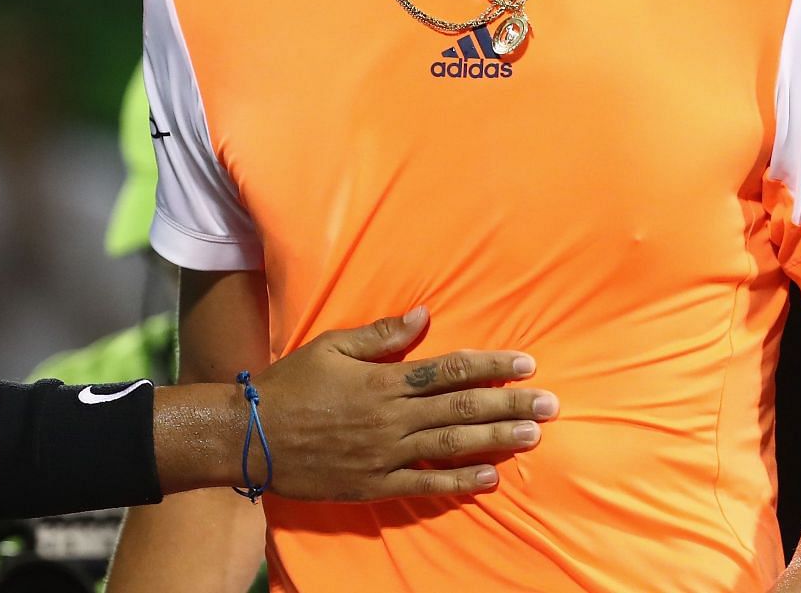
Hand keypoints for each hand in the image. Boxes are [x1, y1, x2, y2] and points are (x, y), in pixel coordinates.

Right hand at [250, 306, 555, 501]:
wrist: (252, 437)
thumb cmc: (291, 385)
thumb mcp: (331, 347)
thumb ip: (381, 335)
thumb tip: (424, 315)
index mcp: (383, 380)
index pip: (449, 370)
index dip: (491, 366)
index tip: (526, 363)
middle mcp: (391, 418)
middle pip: (461, 409)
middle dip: (509, 404)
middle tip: (549, 404)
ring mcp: (385, 454)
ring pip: (451, 446)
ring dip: (495, 441)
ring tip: (532, 434)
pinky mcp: (375, 484)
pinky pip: (425, 483)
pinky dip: (459, 481)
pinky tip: (490, 478)